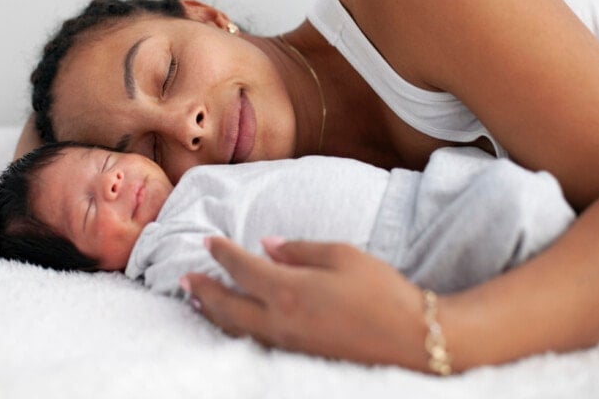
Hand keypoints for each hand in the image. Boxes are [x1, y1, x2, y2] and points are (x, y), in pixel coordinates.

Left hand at [182, 237, 429, 370]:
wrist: (414, 339)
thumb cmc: (382, 290)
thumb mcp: (342, 255)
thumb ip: (299, 249)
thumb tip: (266, 246)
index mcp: (289, 290)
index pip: (242, 268)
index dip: (222, 253)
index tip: (208, 241)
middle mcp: (280, 321)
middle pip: (228, 304)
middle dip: (203, 289)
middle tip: (183, 277)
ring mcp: (287, 344)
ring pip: (236, 328)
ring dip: (212, 312)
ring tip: (196, 300)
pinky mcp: (299, 357)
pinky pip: (254, 342)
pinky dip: (234, 330)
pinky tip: (233, 324)